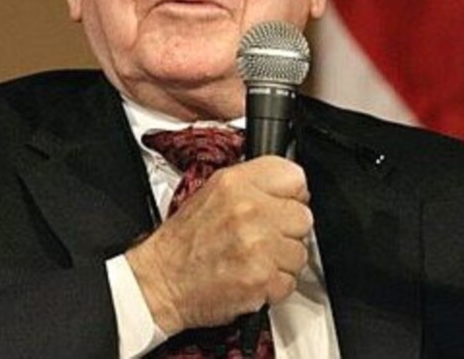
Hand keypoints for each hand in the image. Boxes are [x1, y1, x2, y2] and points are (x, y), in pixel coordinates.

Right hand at [125, 156, 312, 334]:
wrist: (160, 282)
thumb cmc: (184, 242)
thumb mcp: (212, 192)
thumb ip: (253, 184)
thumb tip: (290, 186)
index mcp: (236, 183)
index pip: (295, 176)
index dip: (291, 195)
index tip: (283, 205)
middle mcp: (249, 210)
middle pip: (303, 217)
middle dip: (287, 231)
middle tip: (265, 238)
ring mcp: (258, 245)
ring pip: (300, 252)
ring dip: (282, 261)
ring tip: (255, 259)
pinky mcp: (261, 278)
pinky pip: (290, 281)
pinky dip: (274, 286)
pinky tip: (252, 277)